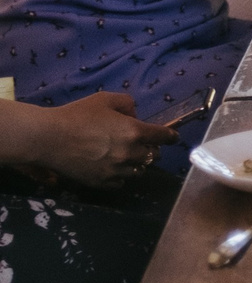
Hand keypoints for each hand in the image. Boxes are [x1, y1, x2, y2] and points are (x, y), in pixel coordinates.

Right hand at [10, 93, 178, 186]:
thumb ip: (127, 104)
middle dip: (151, 149)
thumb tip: (135, 115)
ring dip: (137, 164)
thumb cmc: (76, 115)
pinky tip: (112, 168)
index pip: (164, 137)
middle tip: (142, 144)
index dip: (170, 136)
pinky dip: (121, 176)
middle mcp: (130, 153)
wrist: (48, 138)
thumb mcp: (105, 99)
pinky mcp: (102, 182)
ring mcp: (116, 170)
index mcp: (135, 132)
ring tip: (126, 157)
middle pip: (153, 156)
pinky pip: (121, 182)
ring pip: (139, 171)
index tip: (172, 137)